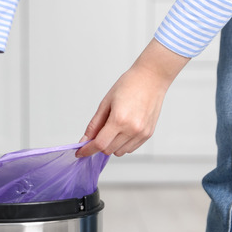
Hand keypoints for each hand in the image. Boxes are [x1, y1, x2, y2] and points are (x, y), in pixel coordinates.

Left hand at [76, 39, 189, 157]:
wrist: (151, 78)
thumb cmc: (129, 85)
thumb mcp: (106, 103)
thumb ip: (94, 124)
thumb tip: (85, 139)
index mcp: (119, 120)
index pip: (100, 144)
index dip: (87, 150)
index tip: (80, 153)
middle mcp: (132, 129)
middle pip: (108, 150)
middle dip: (100, 144)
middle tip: (99, 131)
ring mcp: (142, 133)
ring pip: (119, 152)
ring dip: (112, 145)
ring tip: (114, 127)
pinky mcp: (148, 134)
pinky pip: (131, 148)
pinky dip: (123, 144)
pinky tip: (124, 129)